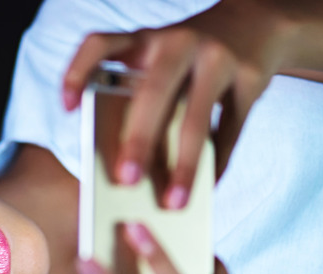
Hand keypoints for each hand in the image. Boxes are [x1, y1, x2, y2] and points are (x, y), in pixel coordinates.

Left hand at [62, 0, 298, 207]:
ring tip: (173, 204)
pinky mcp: (251, 76)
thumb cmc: (189, 57)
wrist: (256, 21)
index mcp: (143, 39)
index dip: (77, 71)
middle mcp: (178, 41)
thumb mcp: (159, 60)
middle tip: (126, 183)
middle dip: (139, 140)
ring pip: (197, 120)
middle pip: (153, 92)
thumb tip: (129, 167)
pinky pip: (231, 130)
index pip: (100, 43)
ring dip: (184, 167)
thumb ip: (139, 97)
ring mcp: (217, 56)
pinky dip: (218, 164)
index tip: (66, 109)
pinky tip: (206, 189)